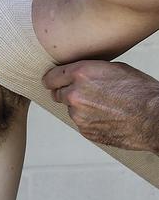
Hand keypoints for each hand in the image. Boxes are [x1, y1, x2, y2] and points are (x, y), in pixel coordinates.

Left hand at [43, 60, 158, 152]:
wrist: (155, 118)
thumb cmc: (140, 91)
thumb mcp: (112, 68)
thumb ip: (87, 70)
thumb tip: (74, 73)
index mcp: (80, 74)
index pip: (51, 77)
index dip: (52, 79)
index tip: (51, 82)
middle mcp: (74, 94)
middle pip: (57, 94)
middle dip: (66, 93)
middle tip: (82, 94)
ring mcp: (79, 115)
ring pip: (70, 109)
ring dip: (80, 108)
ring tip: (103, 106)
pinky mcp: (86, 131)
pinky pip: (81, 123)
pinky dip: (89, 120)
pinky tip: (106, 117)